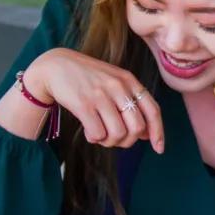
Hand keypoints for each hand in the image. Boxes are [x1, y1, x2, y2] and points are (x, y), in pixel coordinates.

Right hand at [26, 48, 163, 152]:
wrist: (55, 66)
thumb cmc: (87, 78)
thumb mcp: (114, 82)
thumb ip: (131, 103)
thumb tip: (146, 135)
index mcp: (129, 81)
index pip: (153, 110)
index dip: (158, 132)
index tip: (159, 149)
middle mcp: (118, 87)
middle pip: (137, 128)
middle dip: (127, 141)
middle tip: (114, 139)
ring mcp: (101, 95)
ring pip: (118, 134)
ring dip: (109, 142)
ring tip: (100, 135)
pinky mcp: (83, 104)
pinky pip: (98, 134)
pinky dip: (95, 139)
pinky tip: (89, 132)